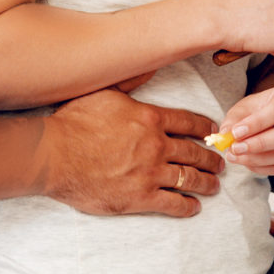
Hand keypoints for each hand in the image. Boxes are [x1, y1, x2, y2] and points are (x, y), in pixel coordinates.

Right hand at [38, 89, 222, 217]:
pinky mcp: (140, 197)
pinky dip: (187, 206)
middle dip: (211, 159)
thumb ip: (130, 81)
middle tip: (219, 163)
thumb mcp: (103, 91)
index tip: (213, 132)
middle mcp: (156, 145)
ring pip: (189, 178)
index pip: (188, 122)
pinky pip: (173, 204)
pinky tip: (193, 207)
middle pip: (194, 152)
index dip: (204, 128)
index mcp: (150, 118)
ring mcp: (150, 173)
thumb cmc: (74, 122)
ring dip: (205, 183)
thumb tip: (148, 66)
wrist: (55, 155)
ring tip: (213, 186)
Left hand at [214, 82, 273, 175]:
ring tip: (236, 157)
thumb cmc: (262, 109)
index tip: (236, 133)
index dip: (257, 123)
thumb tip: (225, 134)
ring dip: (259, 159)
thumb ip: (235, 119)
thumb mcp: (246, 107)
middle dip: (260, 144)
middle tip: (235, 149)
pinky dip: (267, 168)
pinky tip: (250, 164)